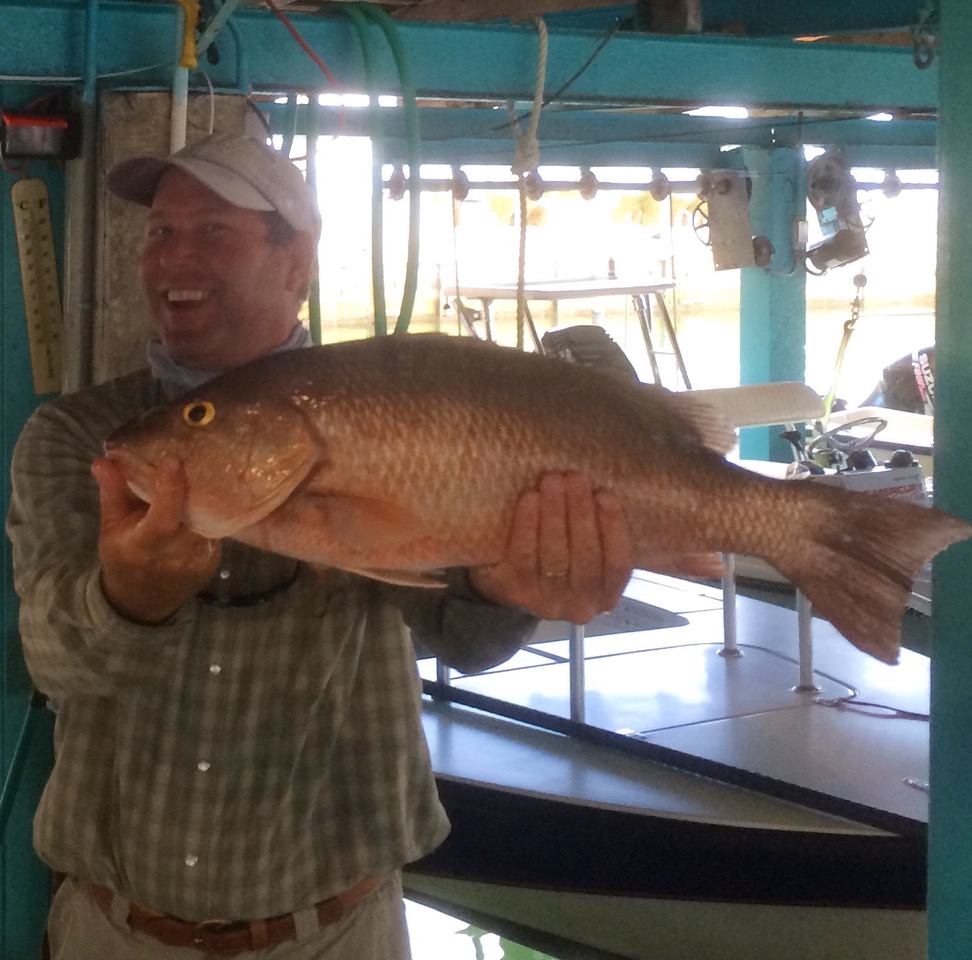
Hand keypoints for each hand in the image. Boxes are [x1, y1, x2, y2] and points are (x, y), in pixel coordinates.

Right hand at [92, 455, 220, 623]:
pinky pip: (216, 528)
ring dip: (205, 497)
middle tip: (195, 456)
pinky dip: (211, 513)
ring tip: (204, 472)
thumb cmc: (123, 556)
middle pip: (193, 512)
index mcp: (146, 543)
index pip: (163, 515)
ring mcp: (200, 557)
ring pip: (209, 518)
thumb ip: (112, 493)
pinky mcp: (214, 559)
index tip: (174, 460)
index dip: (170, 488)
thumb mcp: (111, 527)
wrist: (143, 599)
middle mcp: (177, 552)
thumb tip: (103, 461)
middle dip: (194, 484)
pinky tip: (209, 498)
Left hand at [469, 472, 633, 622]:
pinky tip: (530, 497)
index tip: (604, 494)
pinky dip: (527, 523)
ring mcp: (546, 602)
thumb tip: (600, 486)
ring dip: (555, 512)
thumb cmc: (560, 554)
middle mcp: (580, 606)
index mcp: (607, 595)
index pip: (618, 564)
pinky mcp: (515, 591)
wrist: (510, 581)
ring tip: (553, 480)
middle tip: (575, 477)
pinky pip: (523, 555)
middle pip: (585, 557)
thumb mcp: (587, 548)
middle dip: (581, 512)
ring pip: (554, 555)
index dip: (613, 528)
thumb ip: (598, 529)